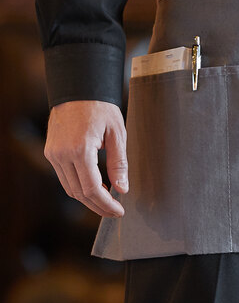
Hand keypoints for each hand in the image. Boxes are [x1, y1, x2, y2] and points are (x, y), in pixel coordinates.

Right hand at [44, 100, 127, 216]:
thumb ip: (119, 164)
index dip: (106, 204)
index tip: (119, 211)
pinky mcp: (51, 152)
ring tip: (107, 203)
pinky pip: (64, 177)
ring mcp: (53, 154)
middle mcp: (62, 154)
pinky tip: (95, 188)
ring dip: (88, 199)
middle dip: (98, 206)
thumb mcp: (117, 135)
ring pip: (69, 188)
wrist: (78, 90)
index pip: (92, 188)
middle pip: (79, 193)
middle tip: (115, 212)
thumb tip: (122, 189)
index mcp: (80, 150)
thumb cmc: (100, 109)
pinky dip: (79, 187)